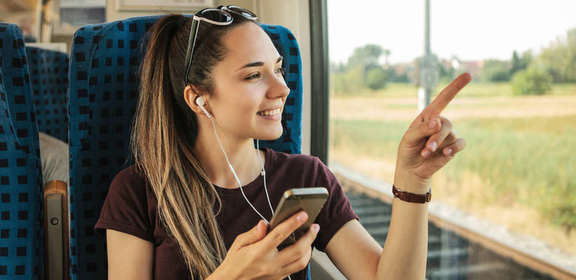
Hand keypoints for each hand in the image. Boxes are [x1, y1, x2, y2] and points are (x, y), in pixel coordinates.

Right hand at [212, 211, 319, 279]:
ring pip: (301, 262)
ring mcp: (276, 273)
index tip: (302, 215)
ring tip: (311, 237)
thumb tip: (264, 223)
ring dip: (309, 248)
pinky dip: (303, 258)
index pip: (280, 234)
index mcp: (258, 252)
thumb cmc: (234, 263)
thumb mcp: (238, 244)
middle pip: (297, 250)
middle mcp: (269, 264)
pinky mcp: (279, 279)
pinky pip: (296, 268)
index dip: (293, 223)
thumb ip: (253, 233)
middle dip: (309, 237)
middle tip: (315, 227)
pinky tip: (303, 249)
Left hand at [393, 73, 470, 192]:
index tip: (468, 75)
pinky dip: (453, 149)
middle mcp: (440, 123)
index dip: (455, 87)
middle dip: (435, 136)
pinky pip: (460, 144)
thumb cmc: (408, 150)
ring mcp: (448, 135)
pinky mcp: (453, 147)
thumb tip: (438, 121)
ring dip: (437, 145)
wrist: (412, 169)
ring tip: (426, 153)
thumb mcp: (409, 138)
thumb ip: (422, 129)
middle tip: (426, 148)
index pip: (443, 99)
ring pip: (450, 135)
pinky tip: (445, 154)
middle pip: (445, 124)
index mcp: (428, 116)